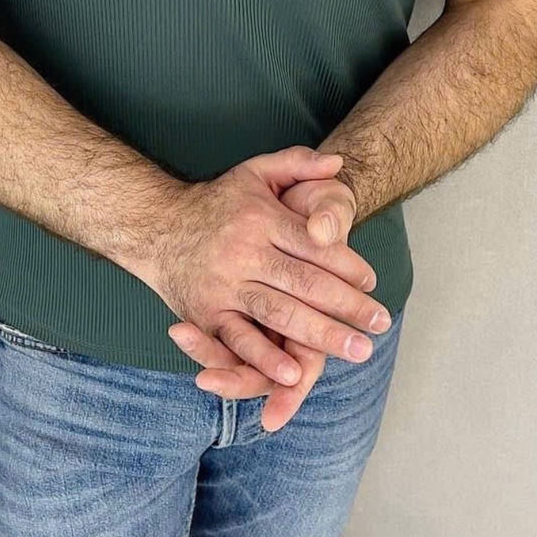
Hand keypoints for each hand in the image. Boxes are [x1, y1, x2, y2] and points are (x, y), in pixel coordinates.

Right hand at [144, 145, 385, 387]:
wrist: (155, 225)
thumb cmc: (218, 202)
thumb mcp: (256, 172)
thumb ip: (298, 163)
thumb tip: (338, 162)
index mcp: (261, 219)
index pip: (314, 245)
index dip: (347, 264)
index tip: (372, 283)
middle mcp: (243, 252)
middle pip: (305, 283)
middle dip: (347, 306)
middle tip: (381, 323)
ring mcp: (223, 285)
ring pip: (279, 313)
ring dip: (320, 335)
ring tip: (357, 349)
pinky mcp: (206, 313)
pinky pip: (238, 340)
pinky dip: (264, 358)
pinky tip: (293, 374)